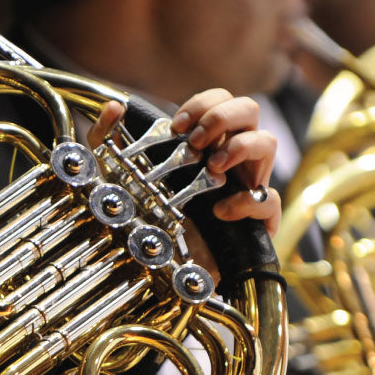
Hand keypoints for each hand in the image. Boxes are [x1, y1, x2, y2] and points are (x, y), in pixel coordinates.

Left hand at [87, 90, 280, 236]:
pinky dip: (247, 201)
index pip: (220, 100)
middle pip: (249, 110)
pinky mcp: (257, 221)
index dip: (203, 103)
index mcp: (207, 142)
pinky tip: (221, 212)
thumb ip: (106, 140)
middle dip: (223, 117)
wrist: (166, 274)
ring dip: (241, 147)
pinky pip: (269, 201)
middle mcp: (232, 158)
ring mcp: (247, 186)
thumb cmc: (149, 221)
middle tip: (195, 142)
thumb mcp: (118, 178)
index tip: (177, 126)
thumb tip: (114, 107)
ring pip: (268, 143)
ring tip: (213, 167)